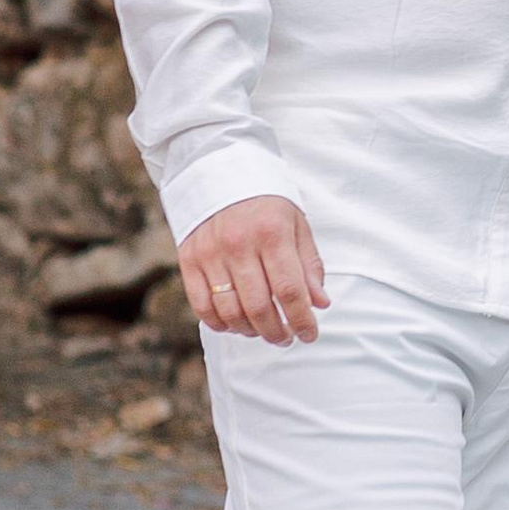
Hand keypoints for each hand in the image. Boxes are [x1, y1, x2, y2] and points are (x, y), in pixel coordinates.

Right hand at [178, 195, 326, 345]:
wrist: (218, 171)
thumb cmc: (265, 202)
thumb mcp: (296, 224)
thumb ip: (308, 265)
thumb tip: (320, 304)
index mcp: (272, 233)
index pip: (289, 290)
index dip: (302, 320)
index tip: (310, 335)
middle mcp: (239, 244)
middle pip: (259, 307)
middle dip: (277, 332)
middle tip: (286, 338)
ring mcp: (210, 253)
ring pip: (230, 311)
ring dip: (250, 331)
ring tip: (262, 331)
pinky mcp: (188, 259)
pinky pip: (202, 305)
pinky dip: (220, 323)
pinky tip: (235, 324)